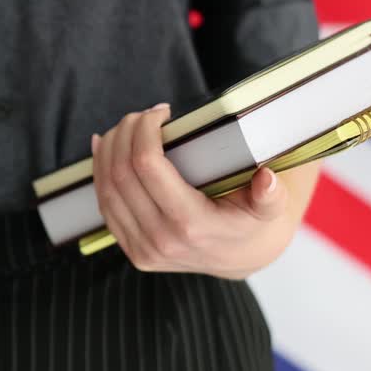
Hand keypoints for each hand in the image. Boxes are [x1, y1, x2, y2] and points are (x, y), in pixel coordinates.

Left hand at [91, 104, 299, 278]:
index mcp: (192, 226)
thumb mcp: (269, 209)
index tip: (161, 112)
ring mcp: (142, 249)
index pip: (148, 166)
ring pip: (107, 188)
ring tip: (125, 126)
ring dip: (109, 149)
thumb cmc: (253, 222)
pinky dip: (99, 171)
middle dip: (125, 133)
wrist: (242, 258)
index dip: (144, 131)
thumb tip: (268, 179)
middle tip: (141, 115)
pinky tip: (104, 146)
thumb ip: (271, 195)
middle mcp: (160, 241)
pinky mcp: (131, 250)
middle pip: (121, 173)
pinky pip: (104, 205)